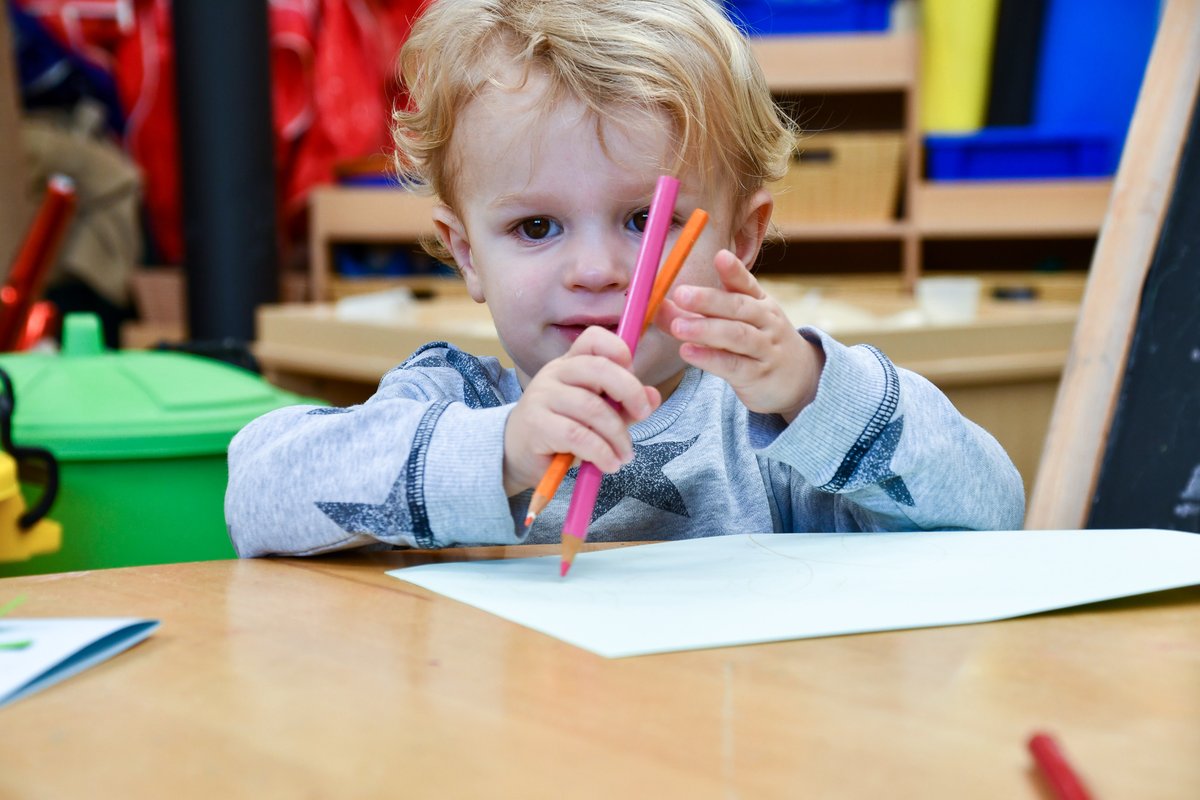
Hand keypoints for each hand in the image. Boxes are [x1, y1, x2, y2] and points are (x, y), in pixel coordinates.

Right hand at [503, 326, 660, 494]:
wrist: (517, 453)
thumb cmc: (562, 431)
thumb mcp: (598, 415)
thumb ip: (624, 405)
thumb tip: (653, 396)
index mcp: (571, 363)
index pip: (593, 338)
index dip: (619, 350)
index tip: (635, 374)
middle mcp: (554, 373)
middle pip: (598, 369)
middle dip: (630, 391)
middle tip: (643, 415)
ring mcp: (542, 397)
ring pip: (592, 408)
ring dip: (617, 435)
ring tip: (624, 455)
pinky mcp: (536, 425)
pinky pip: (578, 435)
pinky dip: (601, 452)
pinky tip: (608, 464)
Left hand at [657, 249, 823, 421]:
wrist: (800, 380)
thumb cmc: (758, 345)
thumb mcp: (736, 324)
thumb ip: (698, 314)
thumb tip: (658, 304)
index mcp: (760, 303)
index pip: (747, 283)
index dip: (733, 271)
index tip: (719, 256)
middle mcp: (766, 322)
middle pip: (739, 307)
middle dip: (709, 299)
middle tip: (681, 293)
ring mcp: (765, 349)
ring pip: (737, 335)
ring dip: (705, 329)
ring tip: (678, 326)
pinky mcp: (758, 375)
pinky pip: (734, 365)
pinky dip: (710, 358)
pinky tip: (688, 352)